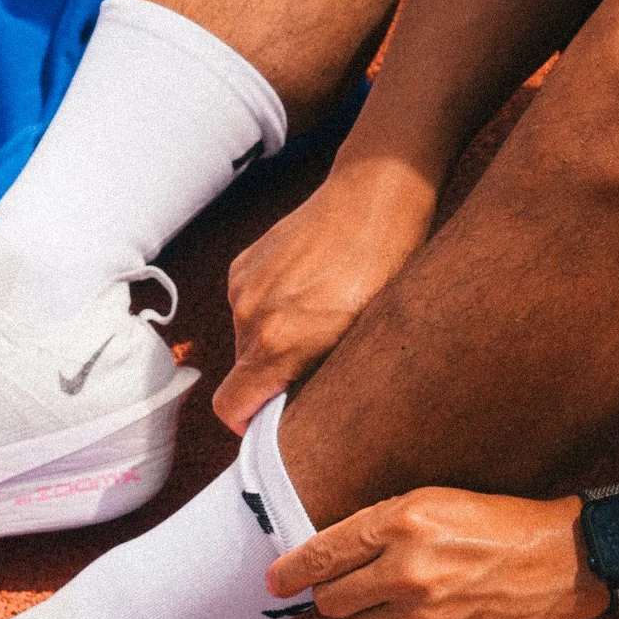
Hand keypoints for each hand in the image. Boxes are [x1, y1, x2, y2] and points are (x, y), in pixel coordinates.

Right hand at [212, 162, 435, 433]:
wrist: (376, 194)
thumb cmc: (388, 268)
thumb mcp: (367, 339)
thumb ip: (324, 380)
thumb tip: (302, 413)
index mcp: (279, 344)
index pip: (230, 408)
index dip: (249, 424)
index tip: (277, 421)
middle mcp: (250, 317)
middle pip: (244, 375)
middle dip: (272, 381)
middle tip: (320, 366)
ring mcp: (244, 287)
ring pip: (247, 341)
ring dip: (274, 343)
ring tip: (321, 321)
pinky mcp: (244, 264)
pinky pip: (248, 308)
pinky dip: (271, 312)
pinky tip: (310, 293)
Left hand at [267, 489, 604, 618]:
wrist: (562, 564)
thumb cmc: (495, 524)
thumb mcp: (432, 501)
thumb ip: (371, 528)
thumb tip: (313, 564)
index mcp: (402, 525)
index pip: (321, 557)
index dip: (290, 572)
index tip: (274, 581)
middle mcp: (408, 574)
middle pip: (331, 602)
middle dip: (339, 593)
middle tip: (366, 582)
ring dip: (370, 616)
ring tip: (409, 597)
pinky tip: (429, 618)